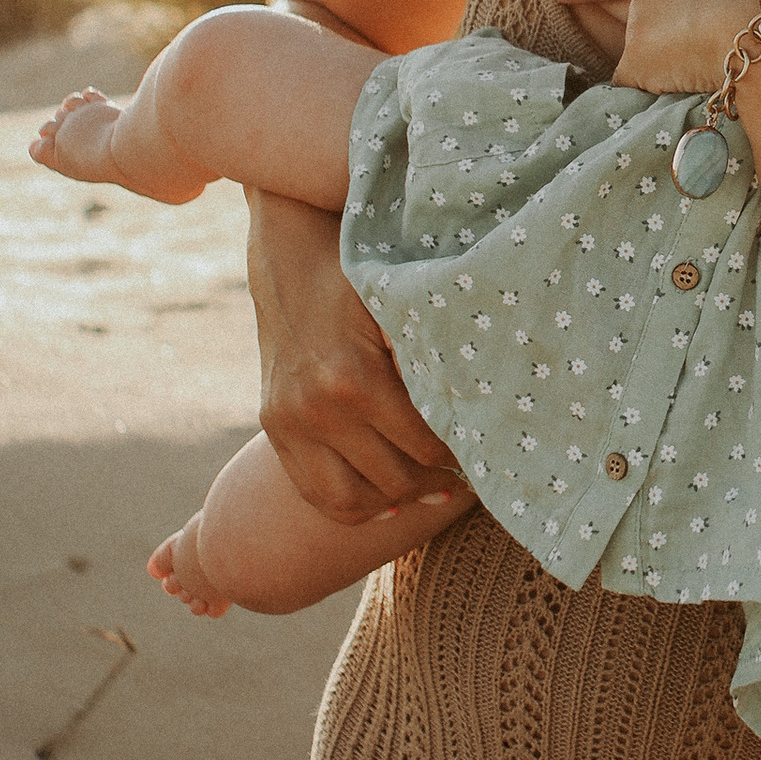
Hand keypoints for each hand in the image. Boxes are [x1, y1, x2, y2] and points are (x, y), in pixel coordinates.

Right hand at [246, 186, 464, 522]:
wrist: (287, 256)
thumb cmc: (358, 277)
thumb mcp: (399, 309)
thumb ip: (434, 358)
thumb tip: (488, 408)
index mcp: (355, 380)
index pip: (425, 447)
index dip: (461, 458)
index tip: (485, 453)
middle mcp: (317, 410)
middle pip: (393, 481)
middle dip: (435, 483)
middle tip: (466, 473)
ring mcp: (289, 423)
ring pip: (348, 501)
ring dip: (393, 502)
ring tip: (428, 491)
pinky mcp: (272, 427)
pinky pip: (311, 490)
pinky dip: (350, 503)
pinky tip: (384, 498)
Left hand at [549, 0, 760, 96]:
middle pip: (643, 23)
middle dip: (669, 40)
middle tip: (714, 49)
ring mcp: (640, 26)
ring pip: (648, 60)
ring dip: (674, 69)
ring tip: (720, 71)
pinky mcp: (641, 63)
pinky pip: (644, 91)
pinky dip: (663, 97)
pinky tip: (694, 96)